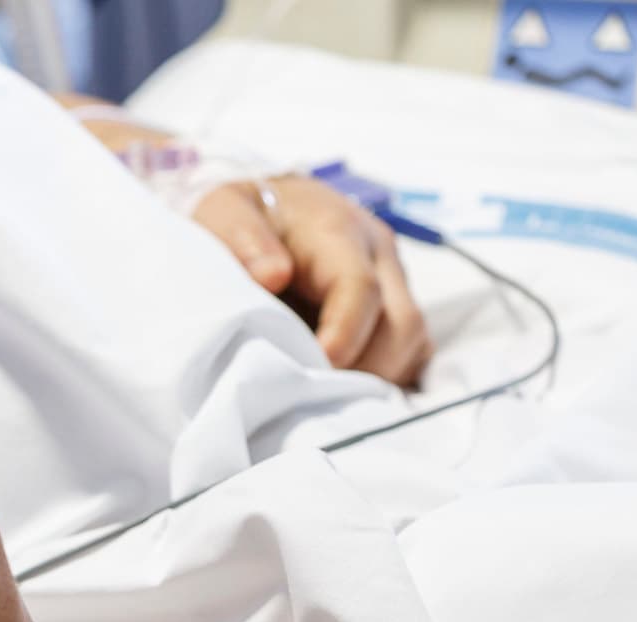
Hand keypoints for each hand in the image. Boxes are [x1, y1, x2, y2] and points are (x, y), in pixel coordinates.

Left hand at [193, 175, 433, 385]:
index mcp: (338, 230)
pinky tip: (341, 396)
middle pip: (401, 323)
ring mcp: (394, 282)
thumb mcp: (225, 213)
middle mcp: (379, 256)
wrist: (269, 205)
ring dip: (375, 378)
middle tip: (314, 400)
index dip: (343, 335)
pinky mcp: (395, 307)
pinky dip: (382, 378)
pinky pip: (409, 351)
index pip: (360, 288)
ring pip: (411, 342)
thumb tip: (273, 276)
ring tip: (323, 401)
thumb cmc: (244, 216)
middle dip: (364, 369)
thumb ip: (243, 241)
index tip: (316, 371)